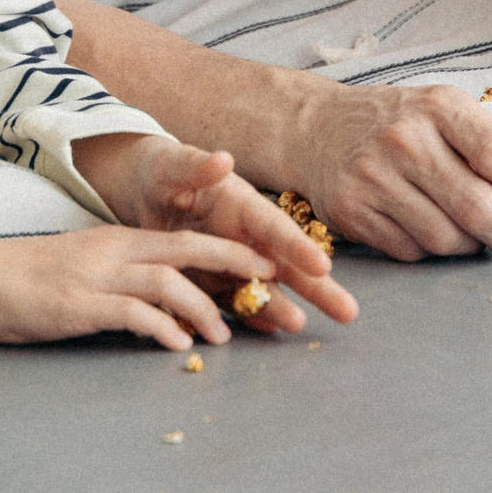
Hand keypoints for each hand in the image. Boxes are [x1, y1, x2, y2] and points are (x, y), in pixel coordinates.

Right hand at [0, 225, 308, 350]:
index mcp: (120, 240)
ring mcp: (98, 275)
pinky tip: (179, 346)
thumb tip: (165, 309)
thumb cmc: (27, 282)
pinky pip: (133, 311)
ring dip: (204, 309)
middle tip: (273, 284)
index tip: (267, 266)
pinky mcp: (80, 303)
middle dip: (237, 263)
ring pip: (168, 281)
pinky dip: (163, 328)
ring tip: (224, 336)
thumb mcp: (84, 270)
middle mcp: (115, 250)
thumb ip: (124, 281)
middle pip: (189, 248)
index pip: (186, 240)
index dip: (230, 251)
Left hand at [74, 133, 357, 328]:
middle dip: (316, 288)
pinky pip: (233, 302)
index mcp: (241, 205)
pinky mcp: (211, 281)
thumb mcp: (173, 166)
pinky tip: (267, 333)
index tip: (323, 265)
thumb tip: (223, 159)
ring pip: (264, 289)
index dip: (298, 247)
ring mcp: (230, 262)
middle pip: (286, 264)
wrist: (142, 190)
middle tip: (349, 312)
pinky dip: (249, 317)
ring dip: (281, 308)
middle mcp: (244, 236)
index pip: (274, 228)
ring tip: (300, 328)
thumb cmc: (162, 172)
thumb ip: (195, 166)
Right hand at [289, 81, 491, 260]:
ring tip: (474, 233)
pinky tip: (432, 230)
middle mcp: (403, 140)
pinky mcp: (350, 212)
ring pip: (445, 238)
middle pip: (476, 206)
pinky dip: (432, 251)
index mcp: (439, 107)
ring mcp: (372, 178)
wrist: (317, 128)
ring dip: (472, 246)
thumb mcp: (452, 119)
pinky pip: (411, 252)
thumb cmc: (401, 124)